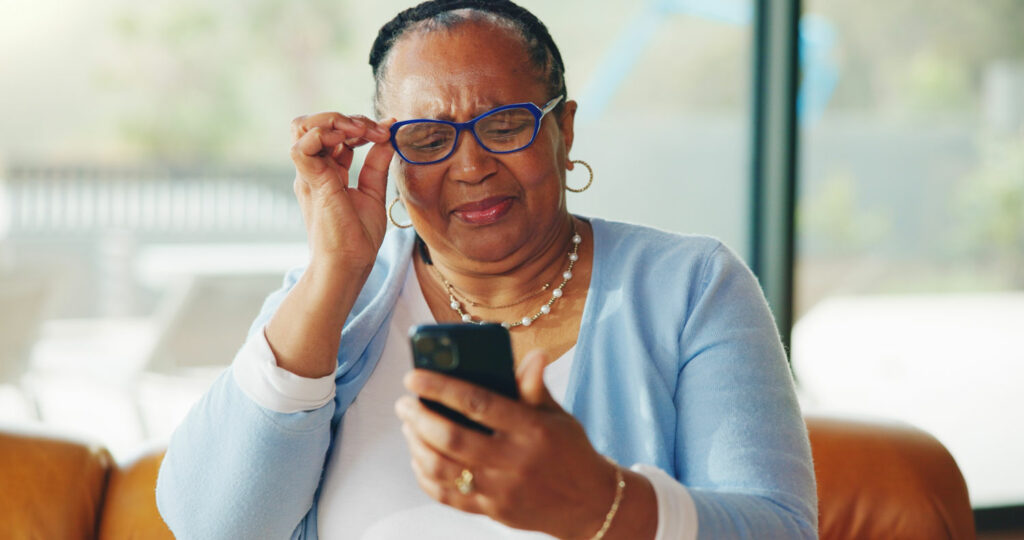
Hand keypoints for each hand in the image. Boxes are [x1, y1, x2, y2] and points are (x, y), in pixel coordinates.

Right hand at [290, 112, 395, 270]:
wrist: (349, 265)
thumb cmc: (358, 238)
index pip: (334, 133)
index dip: (359, 126)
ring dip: (333, 120)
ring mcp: (309, 175)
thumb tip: (389, 134)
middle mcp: (314, 170)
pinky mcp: (310, 183)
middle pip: (315, 123)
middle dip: (346, 118)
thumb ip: (377, 162)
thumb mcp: (373, 191)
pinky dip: (323, 134)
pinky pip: (301, 146)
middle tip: (374, 131)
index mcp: (327, 172)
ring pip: (303, 126)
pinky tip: (349, 139)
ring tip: (360, 131)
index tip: (385, 132)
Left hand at [395, 350, 618, 538]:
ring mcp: (501, 490)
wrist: (590, 504)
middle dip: (418, 417)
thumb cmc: (571, 451)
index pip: (478, 403)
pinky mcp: (493, 511)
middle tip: (405, 402)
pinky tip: (419, 457)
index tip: (414, 376)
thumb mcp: (558, 416)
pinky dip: (425, 476)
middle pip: (451, 439)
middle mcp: (514, 461)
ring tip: (409, 426)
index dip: (441, 388)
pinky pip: (448, 496)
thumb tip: (533, 354)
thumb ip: (535, 387)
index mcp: (531, 430)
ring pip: (442, 469)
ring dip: (416, 444)